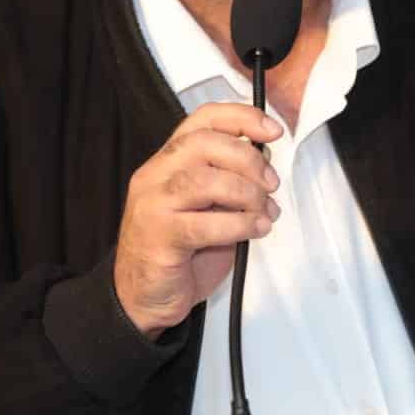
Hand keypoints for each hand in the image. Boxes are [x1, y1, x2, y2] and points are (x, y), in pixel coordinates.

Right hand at [113, 103, 282, 339]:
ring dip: (246, 194)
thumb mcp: (208, 207)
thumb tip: (265, 163)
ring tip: (264, 211)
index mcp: (167, 161)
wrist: (142, 296)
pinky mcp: (158, 237)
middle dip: (248, 159)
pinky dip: (240, 224)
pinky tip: (255, 230)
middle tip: (270, 183)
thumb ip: (228, 181)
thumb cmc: (179, 251)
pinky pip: (204, 224)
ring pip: (203, 180)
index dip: (240, 118)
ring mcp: (152, 205)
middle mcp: (155, 175)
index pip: (202, 120)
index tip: (272, 130)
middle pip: (204, 143)